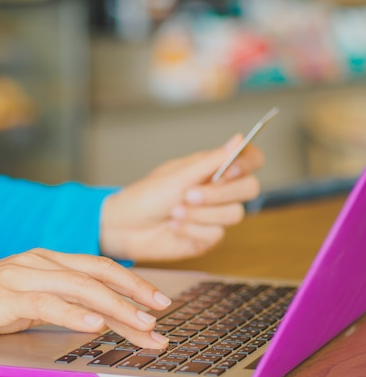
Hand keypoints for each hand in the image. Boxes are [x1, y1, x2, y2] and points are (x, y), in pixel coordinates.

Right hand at [0, 248, 171, 349]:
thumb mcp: (26, 302)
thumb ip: (59, 302)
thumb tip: (97, 315)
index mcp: (45, 260)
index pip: (98, 269)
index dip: (132, 284)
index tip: (158, 303)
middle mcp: (37, 261)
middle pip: (98, 273)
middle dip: (136, 294)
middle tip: (163, 314)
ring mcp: (20, 275)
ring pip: (80, 287)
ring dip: (116, 308)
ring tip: (143, 326)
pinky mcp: (4, 296)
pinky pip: (47, 303)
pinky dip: (75, 314)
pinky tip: (95, 325)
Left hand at [100, 135, 263, 261]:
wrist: (124, 227)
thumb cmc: (146, 196)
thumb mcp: (177, 176)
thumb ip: (212, 161)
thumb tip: (240, 139)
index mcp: (212, 169)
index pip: (251, 160)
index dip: (247, 164)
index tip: (228, 171)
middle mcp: (218, 191)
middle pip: (249, 189)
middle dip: (218, 194)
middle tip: (188, 195)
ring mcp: (214, 215)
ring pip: (233, 215)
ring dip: (200, 214)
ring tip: (173, 212)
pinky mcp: (207, 238)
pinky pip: (217, 234)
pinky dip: (192, 230)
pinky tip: (173, 227)